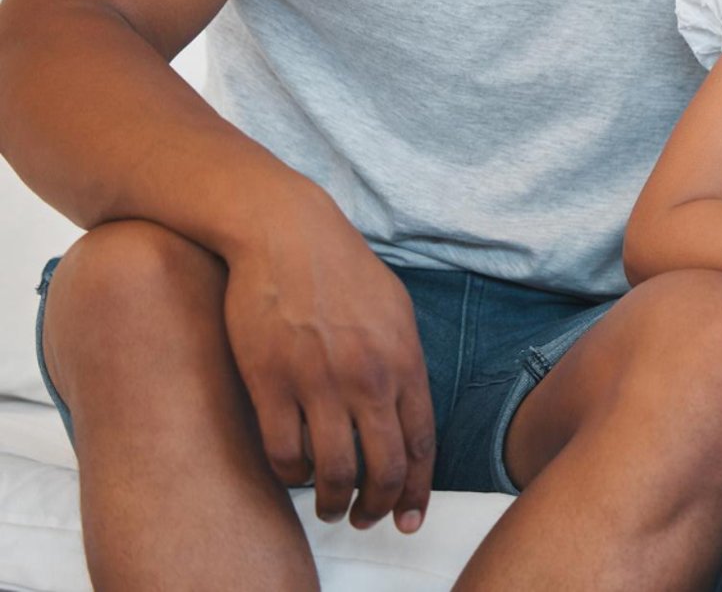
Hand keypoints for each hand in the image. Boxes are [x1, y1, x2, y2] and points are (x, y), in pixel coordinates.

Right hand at [221, 199, 434, 531]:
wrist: (285, 232)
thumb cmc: (342, 269)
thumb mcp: (395, 309)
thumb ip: (406, 363)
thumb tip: (409, 411)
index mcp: (405, 360)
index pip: (421, 444)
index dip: (417, 491)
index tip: (410, 519)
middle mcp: (368, 377)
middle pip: (383, 469)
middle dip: (378, 507)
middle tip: (364, 519)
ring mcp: (318, 382)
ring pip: (332, 471)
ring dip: (331, 502)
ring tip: (328, 508)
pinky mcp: (270, 383)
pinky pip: (284, 454)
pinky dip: (291, 476)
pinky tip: (294, 474)